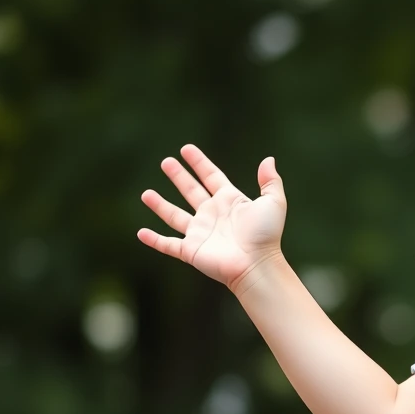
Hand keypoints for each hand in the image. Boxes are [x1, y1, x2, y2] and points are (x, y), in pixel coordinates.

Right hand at [137, 144, 287, 291]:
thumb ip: (270, 181)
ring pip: (175, 216)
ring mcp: (200, 233)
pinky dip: (154, 240)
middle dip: (178, 176)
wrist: (256, 264)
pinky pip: (168, 245)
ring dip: (160, 205)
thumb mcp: (273, 202)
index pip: (211, 177)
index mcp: (229, 201)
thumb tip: (269, 159)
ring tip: (145, 194)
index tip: (186, 149)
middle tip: (166, 162)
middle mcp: (212, 215)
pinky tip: (141, 233)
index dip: (199, 163)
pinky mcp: (191, 250)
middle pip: (191, 191)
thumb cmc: (265, 234)